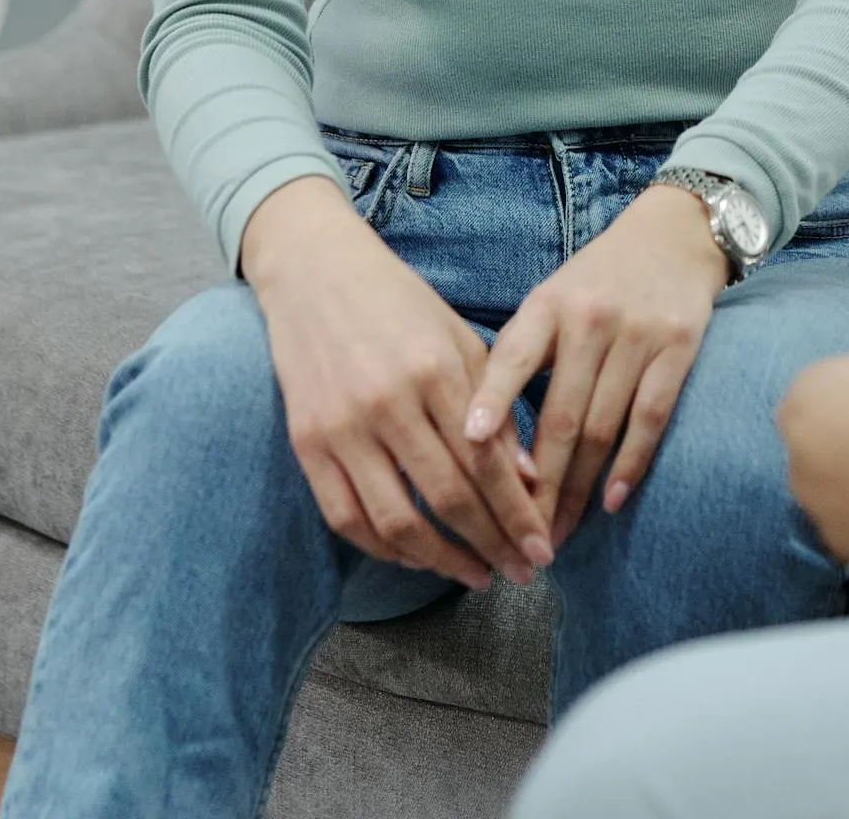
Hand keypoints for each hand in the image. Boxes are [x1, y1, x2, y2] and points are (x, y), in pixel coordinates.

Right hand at [241, 176, 552, 587]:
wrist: (313, 272)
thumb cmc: (397, 303)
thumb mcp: (458, 339)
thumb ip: (492, 407)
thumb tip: (526, 480)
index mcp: (434, 370)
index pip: (486, 462)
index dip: (517, 515)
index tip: (542, 549)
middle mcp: (388, 402)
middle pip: (448, 498)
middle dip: (491, 545)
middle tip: (521, 573)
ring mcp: (342, 427)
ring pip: (397, 521)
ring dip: (441, 561)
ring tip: (475, 575)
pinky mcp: (306, 443)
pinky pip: (346, 518)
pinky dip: (384, 548)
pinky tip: (416, 557)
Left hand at [460, 180, 727, 544]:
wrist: (673, 234)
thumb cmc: (597, 280)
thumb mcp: (550, 299)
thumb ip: (521, 354)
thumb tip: (481, 432)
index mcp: (547, 305)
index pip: (512, 357)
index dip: (490, 402)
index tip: (467, 445)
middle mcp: (589, 319)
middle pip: (559, 415)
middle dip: (539, 484)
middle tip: (519, 534)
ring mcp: (637, 335)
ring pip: (601, 427)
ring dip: (579, 489)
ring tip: (558, 532)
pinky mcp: (679, 348)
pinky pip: (650, 419)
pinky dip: (629, 465)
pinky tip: (610, 500)